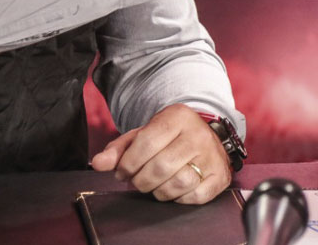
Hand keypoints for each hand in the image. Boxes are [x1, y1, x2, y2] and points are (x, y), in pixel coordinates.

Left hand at [89, 104, 231, 203]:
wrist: (204, 135)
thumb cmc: (168, 137)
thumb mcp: (143, 134)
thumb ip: (118, 148)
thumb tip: (97, 163)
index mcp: (177, 117)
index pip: (146, 143)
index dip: (128, 163)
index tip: (122, 172)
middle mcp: (198, 135)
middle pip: (161, 167)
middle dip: (141, 180)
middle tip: (136, 181)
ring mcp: (212, 156)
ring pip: (178, 183)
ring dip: (158, 191)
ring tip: (154, 185)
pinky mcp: (220, 176)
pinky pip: (195, 196)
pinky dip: (179, 198)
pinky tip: (173, 190)